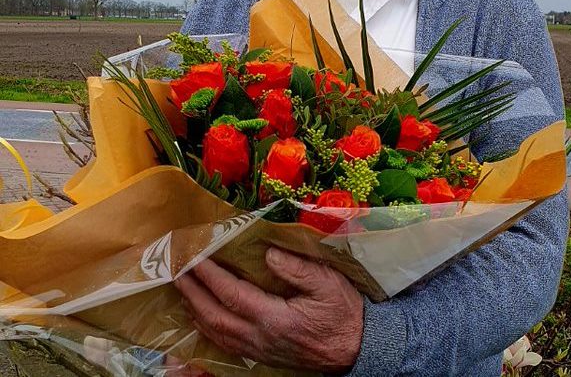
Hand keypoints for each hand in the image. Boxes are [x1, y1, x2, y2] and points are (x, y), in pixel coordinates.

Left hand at [174, 248, 363, 372]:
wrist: (355, 350)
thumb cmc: (343, 313)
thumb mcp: (328, 283)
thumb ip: (297, 268)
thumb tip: (268, 254)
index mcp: (275, 318)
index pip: (231, 294)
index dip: (208, 274)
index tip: (193, 255)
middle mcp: (259, 337)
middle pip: (213, 315)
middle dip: (192, 291)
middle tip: (176, 268)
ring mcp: (257, 349)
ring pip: (214, 332)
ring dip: (194, 308)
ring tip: (183, 287)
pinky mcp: (260, 355)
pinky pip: (223, 343)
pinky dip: (206, 327)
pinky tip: (201, 315)